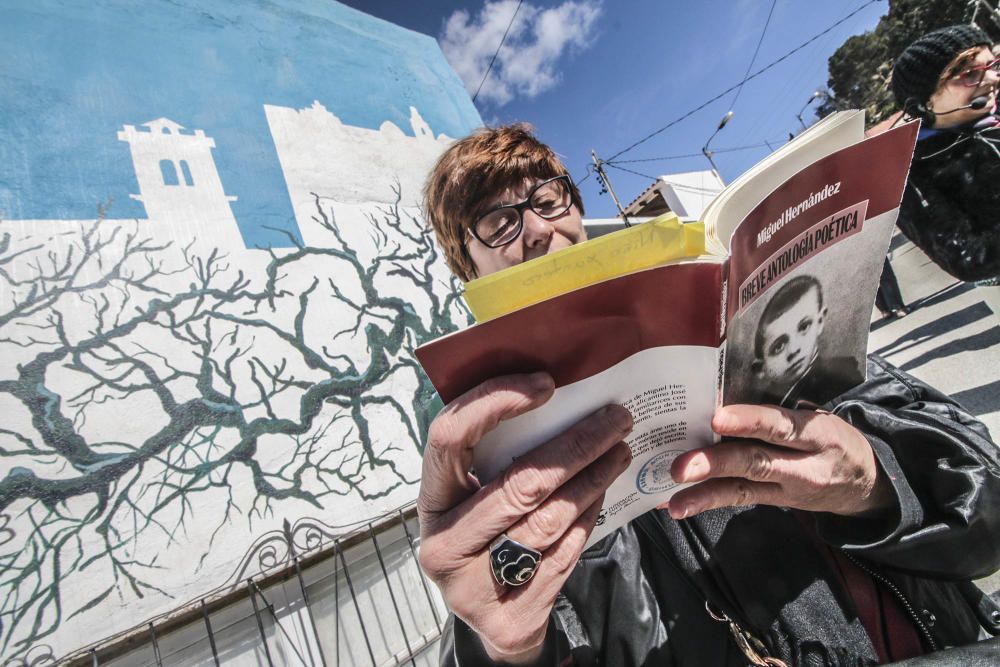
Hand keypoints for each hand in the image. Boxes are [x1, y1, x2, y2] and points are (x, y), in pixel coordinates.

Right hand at [417, 372, 632, 663]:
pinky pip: (561, 556)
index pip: (449, 438)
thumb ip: (495, 455)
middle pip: (518, 484)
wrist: (490, 619)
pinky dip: (588, 517)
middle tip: (615, 418)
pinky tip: (604, 491)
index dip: (494, 403)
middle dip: (576, 444)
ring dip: (592, 479)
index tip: (545, 385)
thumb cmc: (486, 537)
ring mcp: (471, 588)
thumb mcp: (473, 496)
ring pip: (547, 520)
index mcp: (430, 500)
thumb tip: (549, 389)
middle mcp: (443, 544)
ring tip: (620, 451)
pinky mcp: (508, 620)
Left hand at [664, 404, 892, 518]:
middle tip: (681, 466)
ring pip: (743, 489)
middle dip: (715, 463)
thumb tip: (725, 395)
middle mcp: (803, 465)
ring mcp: (788, 489)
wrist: (867, 483)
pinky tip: (679, 505)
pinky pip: (739, 500)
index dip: (750, 421)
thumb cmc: (833, 438)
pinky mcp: (776, 502)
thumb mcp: (822, 418)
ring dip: (705, 495)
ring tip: (674, 501)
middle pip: (756, 462)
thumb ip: (782, 413)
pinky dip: (707, 502)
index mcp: (817, 434)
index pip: (781, 426)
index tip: (718, 417)